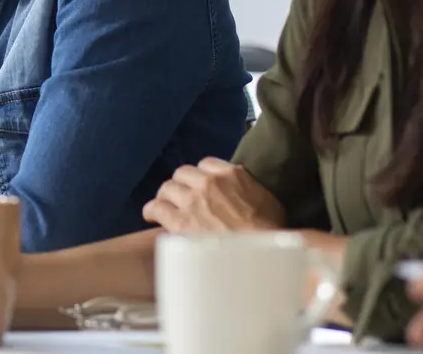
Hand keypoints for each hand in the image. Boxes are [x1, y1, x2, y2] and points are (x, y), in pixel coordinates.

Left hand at [142, 157, 284, 231]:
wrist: (261, 257)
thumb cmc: (271, 233)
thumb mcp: (268, 202)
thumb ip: (251, 189)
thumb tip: (243, 189)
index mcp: (231, 175)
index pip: (206, 164)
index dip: (201, 175)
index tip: (200, 185)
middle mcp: (208, 183)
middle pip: (183, 174)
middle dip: (181, 185)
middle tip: (180, 197)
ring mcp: (192, 201)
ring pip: (167, 188)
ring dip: (165, 197)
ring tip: (163, 206)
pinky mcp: (180, 221)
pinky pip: (157, 208)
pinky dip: (152, 210)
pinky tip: (151, 216)